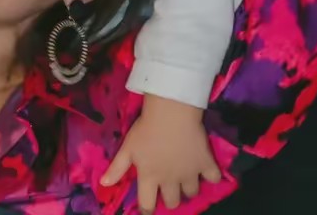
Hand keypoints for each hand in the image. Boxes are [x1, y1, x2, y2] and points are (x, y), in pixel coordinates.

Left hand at [101, 94, 220, 213]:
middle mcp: (170, 180)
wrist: (171, 112)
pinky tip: (205, 167)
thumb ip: (117, 168)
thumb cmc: (146, 129)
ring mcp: (190, 174)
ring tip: (184, 174)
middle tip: (168, 184)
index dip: (147, 209)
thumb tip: (103, 184)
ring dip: (188, 186)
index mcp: (150, 177)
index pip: (147, 204)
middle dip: (170, 197)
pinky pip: (213, 178)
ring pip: (192, 192)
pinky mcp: (206, 164)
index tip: (148, 208)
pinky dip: (211, 175)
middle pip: (173, 202)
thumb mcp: (128, 147)